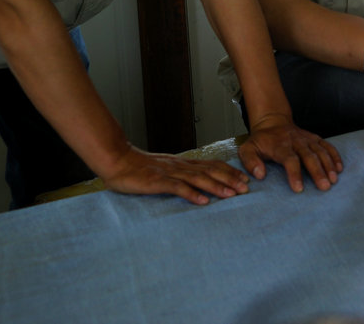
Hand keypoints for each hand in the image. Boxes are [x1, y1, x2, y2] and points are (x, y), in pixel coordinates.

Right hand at [98, 146, 251, 205]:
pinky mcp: (157, 181)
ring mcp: (169, 173)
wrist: (118, 161)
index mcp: (183, 163)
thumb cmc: (139, 168)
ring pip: (198, 179)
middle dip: (229, 179)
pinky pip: (177, 188)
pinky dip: (191, 194)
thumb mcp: (165, 169)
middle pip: (210, 171)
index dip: (229, 171)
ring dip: (216, 186)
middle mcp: (180, 166)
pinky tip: (203, 201)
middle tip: (245, 189)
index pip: (211, 165)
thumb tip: (197, 184)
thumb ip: (180, 175)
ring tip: (231, 195)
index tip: (244, 179)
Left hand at [239, 114, 343, 191]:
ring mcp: (307, 139)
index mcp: (280, 145)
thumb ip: (250, 162)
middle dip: (318, 172)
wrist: (273, 122)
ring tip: (333, 180)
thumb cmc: (261, 141)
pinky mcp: (315, 138)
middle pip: (309, 156)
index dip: (295, 173)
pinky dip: (334, 156)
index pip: (290, 159)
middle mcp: (296, 141)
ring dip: (328, 165)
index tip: (299, 188)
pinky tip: (339, 168)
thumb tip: (260, 175)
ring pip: (321, 151)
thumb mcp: (247, 149)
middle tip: (324, 186)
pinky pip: (327, 146)